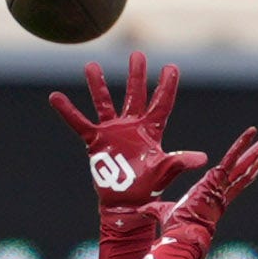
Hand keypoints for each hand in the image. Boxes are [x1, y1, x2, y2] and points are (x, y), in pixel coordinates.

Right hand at [46, 52, 206, 228]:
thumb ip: (179, 161)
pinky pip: (79, 122)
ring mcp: (113, 132)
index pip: (161, 104)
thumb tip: (202, 158)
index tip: (171, 67)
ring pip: (105, 102)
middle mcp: (132, 126)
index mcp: (151, 130)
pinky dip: (68, 111)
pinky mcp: (95, 141)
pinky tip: (55, 97)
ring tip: (91, 66)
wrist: (125, 203)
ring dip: (98, 85)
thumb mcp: (165, 172)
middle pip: (135, 95)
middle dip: (136, 76)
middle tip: (137, 55)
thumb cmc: (148, 188)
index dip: (166, 86)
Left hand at [158, 128, 257, 258]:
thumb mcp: (162, 213)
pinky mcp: (218, 183)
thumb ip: (154, 210)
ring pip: (244, 165)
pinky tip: (254, 134)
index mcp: (213, 198)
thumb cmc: (173, 230)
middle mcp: (223, 193)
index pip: (233, 181)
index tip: (252, 159)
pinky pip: (233, 161)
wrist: (180, 237)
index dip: (243, 169)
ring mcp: (223, 188)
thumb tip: (140, 211)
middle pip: (245, 170)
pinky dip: (243, 146)